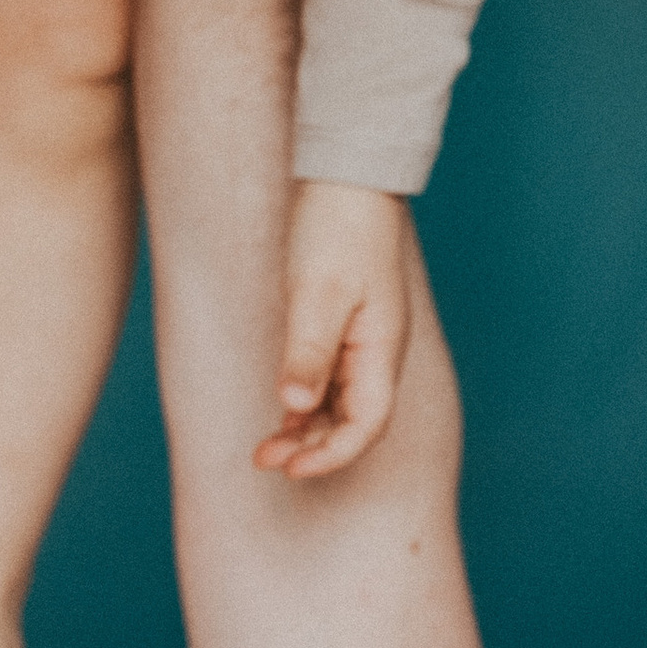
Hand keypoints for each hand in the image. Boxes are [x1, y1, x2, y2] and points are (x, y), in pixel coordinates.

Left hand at [256, 180, 413, 479]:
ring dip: (306, 430)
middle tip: (264, 460)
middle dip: (312, 449)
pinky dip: (306, 404)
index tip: (290, 469)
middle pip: (354, 422)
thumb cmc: (337, 228)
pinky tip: (281, 415)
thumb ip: (309, 351)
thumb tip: (297, 405)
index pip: (367, 425)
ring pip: (340, 406)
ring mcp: (364, 342)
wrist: (346, 177)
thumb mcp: (318, 293)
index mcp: (382, 349)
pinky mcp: (345, 328)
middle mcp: (378, 353)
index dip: (331, 455)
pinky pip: (330, 382)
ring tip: (265, 448)